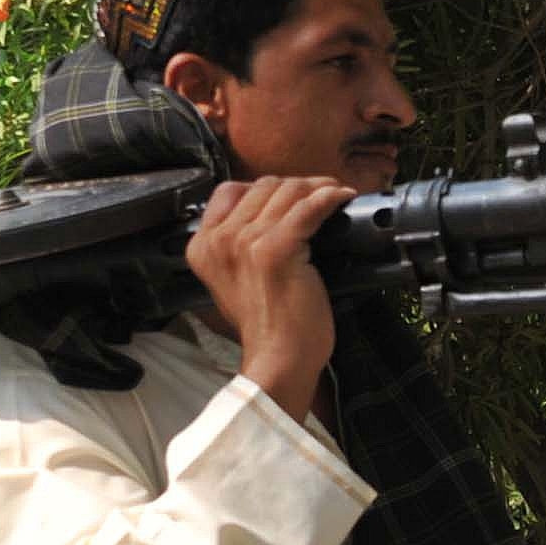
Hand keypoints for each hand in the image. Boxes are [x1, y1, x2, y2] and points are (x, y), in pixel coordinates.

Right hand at [185, 175, 353, 419]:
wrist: (280, 359)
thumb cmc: (268, 326)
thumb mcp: (237, 281)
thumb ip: (239, 246)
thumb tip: (271, 213)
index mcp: (202, 245)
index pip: (230, 192)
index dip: (265, 187)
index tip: (292, 194)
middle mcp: (219, 239)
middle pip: (261, 187)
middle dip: (296, 185)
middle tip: (322, 192)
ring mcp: (245, 242)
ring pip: (287, 193)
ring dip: (317, 187)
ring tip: (335, 193)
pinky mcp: (277, 249)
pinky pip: (308, 208)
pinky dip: (329, 197)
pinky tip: (343, 197)